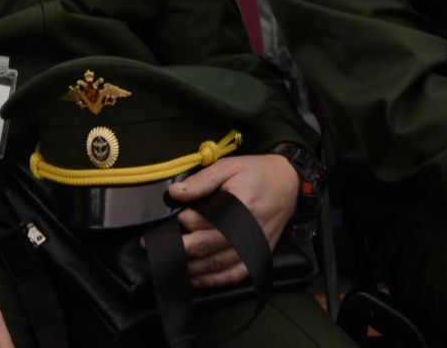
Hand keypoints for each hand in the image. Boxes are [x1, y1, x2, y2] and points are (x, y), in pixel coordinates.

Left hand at [166, 153, 299, 290]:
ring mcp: (254, 247)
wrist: (288, 184)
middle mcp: (248, 231)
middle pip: (208, 247)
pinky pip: (234, 275)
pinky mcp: (258, 256)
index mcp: (241, 206)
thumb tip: (175, 193)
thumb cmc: (257, 173)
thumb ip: (202, 180)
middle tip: (158, 246)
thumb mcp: (229, 166)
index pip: (206, 221)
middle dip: (180, 249)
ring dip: (193, 268)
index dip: (184, 222)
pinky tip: (197, 279)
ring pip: (218, 266)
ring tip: (172, 263)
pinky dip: (214, 280)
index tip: (170, 220)